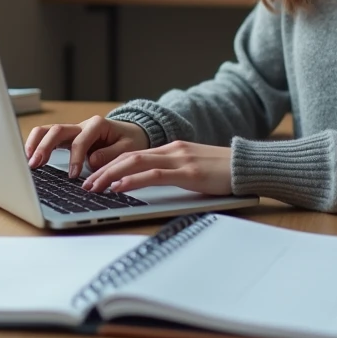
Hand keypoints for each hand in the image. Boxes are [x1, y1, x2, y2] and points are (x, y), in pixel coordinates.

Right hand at [23, 116, 148, 177]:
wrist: (131, 133)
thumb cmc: (130, 140)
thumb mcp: (128, 148)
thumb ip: (111, 154)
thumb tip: (91, 161)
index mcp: (98, 125)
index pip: (80, 140)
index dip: (75, 158)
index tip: (72, 176)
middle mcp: (82, 125)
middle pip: (57, 130)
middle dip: (45, 147)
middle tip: (36, 164)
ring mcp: (72, 131)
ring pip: (48, 130)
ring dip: (36, 144)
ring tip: (29, 161)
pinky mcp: (67, 138)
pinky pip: (48, 137)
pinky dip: (36, 144)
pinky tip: (30, 157)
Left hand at [81, 141, 232, 195]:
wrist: (250, 166)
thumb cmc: (225, 172)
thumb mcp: (195, 169)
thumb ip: (175, 172)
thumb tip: (153, 184)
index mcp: (172, 149)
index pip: (133, 154)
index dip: (111, 165)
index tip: (95, 177)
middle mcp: (172, 150)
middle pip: (128, 156)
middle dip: (103, 170)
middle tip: (86, 185)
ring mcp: (180, 159)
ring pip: (136, 163)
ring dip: (110, 175)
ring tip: (94, 188)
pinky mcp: (188, 172)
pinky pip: (155, 175)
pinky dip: (133, 180)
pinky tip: (119, 187)